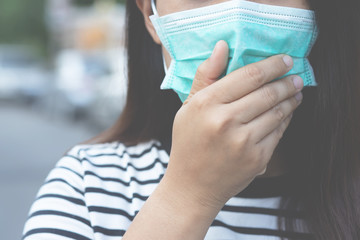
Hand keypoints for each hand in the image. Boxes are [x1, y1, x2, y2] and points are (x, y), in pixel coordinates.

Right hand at [163, 40, 303, 211]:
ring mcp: (243, 142)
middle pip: (268, 92)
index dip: (272, 65)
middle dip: (287, 81)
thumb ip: (205, 75)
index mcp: (206, 104)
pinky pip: (279, 131)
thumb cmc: (189, 142)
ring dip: (291, 98)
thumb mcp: (188, 106)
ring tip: (295, 92)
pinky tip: (286, 113)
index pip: (248, 75)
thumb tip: (223, 46)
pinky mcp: (257, 158)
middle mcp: (226, 121)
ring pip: (278, 111)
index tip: (284, 60)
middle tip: (295, 75)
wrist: (193, 185)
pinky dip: (286, 119)